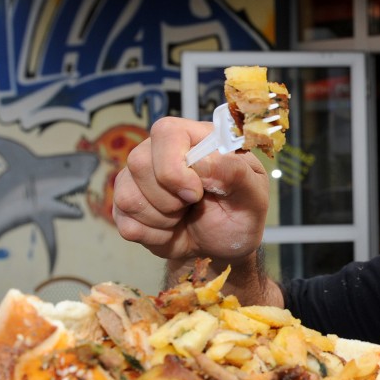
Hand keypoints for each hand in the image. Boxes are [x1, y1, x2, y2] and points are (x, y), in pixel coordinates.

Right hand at [113, 116, 269, 266]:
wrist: (224, 246)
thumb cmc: (240, 213)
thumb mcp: (253, 195)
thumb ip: (235, 173)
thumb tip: (201, 162)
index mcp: (194, 138)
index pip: (166, 133)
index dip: (174, 167)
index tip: (196, 193)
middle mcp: (160, 151)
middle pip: (139, 163)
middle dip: (169, 199)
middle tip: (193, 205)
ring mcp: (138, 179)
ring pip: (127, 196)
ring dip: (162, 219)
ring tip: (183, 217)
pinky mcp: (126, 207)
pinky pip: (125, 223)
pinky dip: (153, 236)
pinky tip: (170, 229)